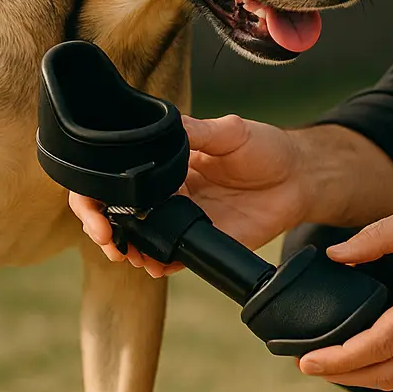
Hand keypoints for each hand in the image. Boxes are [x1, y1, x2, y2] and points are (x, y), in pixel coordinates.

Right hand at [70, 114, 307, 276]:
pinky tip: (154, 264)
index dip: (99, 190)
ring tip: (126, 252)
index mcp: (169, 164)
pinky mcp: (203, 242)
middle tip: (104, 235)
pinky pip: (174, 258)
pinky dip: (158, 263)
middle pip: (121, 212)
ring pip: (142, 239)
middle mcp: (170, 193)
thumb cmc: (265, 148)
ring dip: (127, 248)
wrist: (297, 177)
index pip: (122, 175)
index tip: (95, 202)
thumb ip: (201, 132)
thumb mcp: (232, 131)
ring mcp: (184, 219)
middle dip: (102, 226)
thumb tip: (172, 126)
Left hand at [296, 200, 392, 390]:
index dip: (341, 357)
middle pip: (388, 371)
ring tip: (334, 364)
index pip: (382, 341)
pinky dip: (391, 369)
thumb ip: (379, 234)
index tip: (309, 361)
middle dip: (344, 375)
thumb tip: (337, 253)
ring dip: (365, 376)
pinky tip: (372, 356)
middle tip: (310, 367)